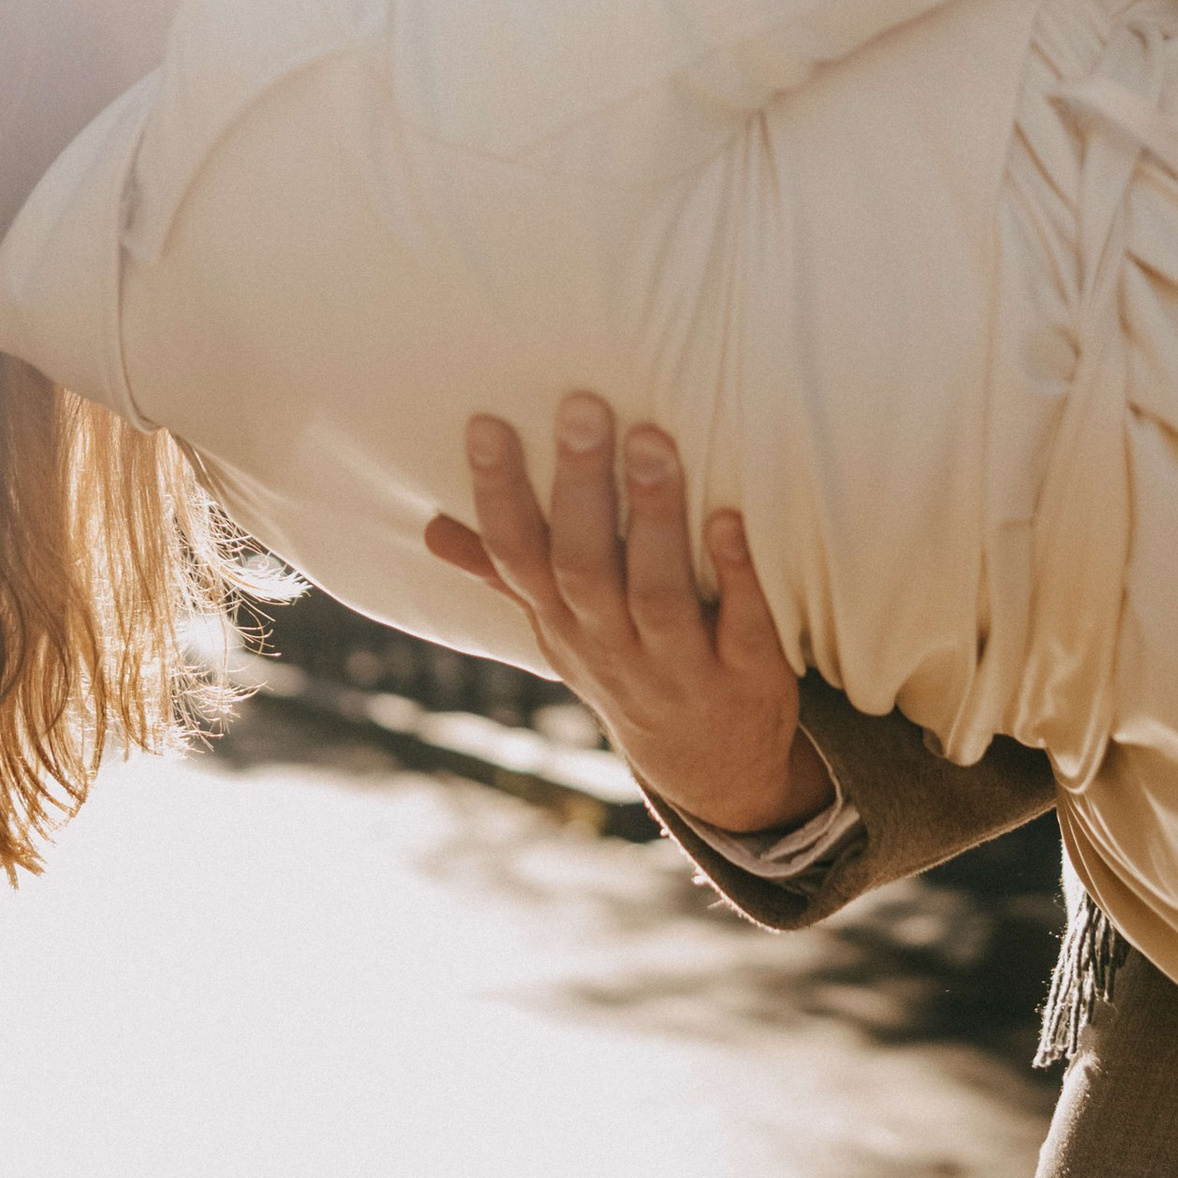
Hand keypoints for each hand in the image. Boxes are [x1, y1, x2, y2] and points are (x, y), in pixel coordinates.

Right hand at [424, 393, 833, 836]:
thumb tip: (431, 528)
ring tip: (653, 443)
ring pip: (658, 595)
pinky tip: (733, 518)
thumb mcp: (559, 630)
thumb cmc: (627, 666)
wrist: (709, 769)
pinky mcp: (746, 677)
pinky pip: (740, 627)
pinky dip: (736, 576)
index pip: (517, 556)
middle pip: (583, 568)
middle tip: (583, 408)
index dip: (498, 494)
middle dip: (581, 488)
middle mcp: (610, 646)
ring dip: (655, 520)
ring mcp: (677, 667)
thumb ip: (505, 574)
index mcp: (562, 623)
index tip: (487, 423)